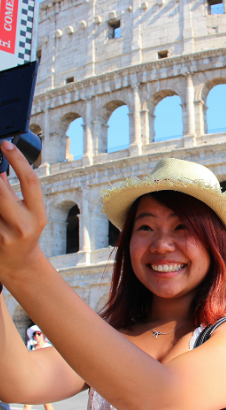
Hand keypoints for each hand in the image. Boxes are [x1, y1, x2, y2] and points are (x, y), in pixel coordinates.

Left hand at [0, 141, 46, 283]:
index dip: (18, 159)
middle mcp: (23, 226)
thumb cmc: (22, 234)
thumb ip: (14, 193)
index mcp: (37, 216)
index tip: (5, 143)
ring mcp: (3, 237)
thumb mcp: (27, 214)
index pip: (30, 181)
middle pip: (2, 190)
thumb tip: (0, 169)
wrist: (18, 266)